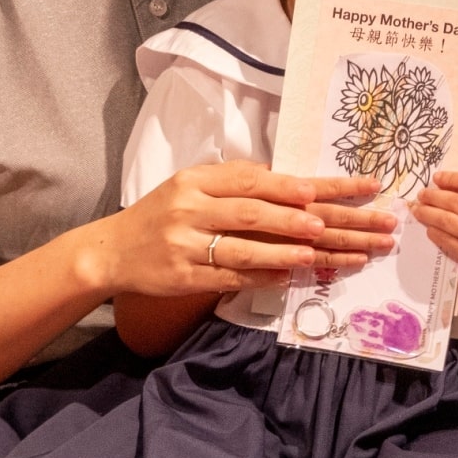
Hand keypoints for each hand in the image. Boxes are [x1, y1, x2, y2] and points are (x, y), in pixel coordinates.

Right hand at [89, 162, 393, 298]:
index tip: (333, 189)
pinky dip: (262, 278)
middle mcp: (192, 209)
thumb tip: (283, 178)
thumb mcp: (188, 186)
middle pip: (257, 212)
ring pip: (245, 248)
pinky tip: (291, 279)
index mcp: (197, 181)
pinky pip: (231, 278)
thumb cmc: (159, 215)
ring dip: (287, 251)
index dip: (294, 185)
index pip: (255, 180)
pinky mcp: (185, 278)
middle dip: (306, 218)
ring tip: (322, 253)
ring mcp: (187, 245)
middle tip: (346, 224)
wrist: (111, 251)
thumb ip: (231, 182)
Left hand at [410, 171, 457, 259]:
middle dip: (434, 197)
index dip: (452, 178)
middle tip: (421, 195)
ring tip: (419, 210)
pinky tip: (430, 231)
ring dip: (429, 215)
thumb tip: (441, 177)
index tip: (436, 177)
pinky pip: (450, 244)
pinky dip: (437, 236)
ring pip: (450, 222)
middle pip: (457, 202)